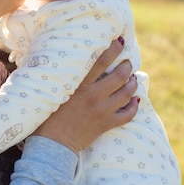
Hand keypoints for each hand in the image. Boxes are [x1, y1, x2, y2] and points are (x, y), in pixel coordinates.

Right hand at [32, 39, 138, 153]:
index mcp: (79, 85)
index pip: (101, 61)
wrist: (52, 143)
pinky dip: (134, 106)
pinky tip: (136, 100)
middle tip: (127, 62)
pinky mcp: (106, 124)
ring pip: (127, 93)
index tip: (120, 42)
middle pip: (119, 76)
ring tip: (133, 78)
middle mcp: (93, 95)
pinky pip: (128, 115)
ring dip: (133, 83)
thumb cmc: (47, 115)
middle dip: (126, 66)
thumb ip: (62, 76)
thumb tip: (61, 59)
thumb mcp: (53, 90)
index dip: (113, 49)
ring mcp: (102, 111)